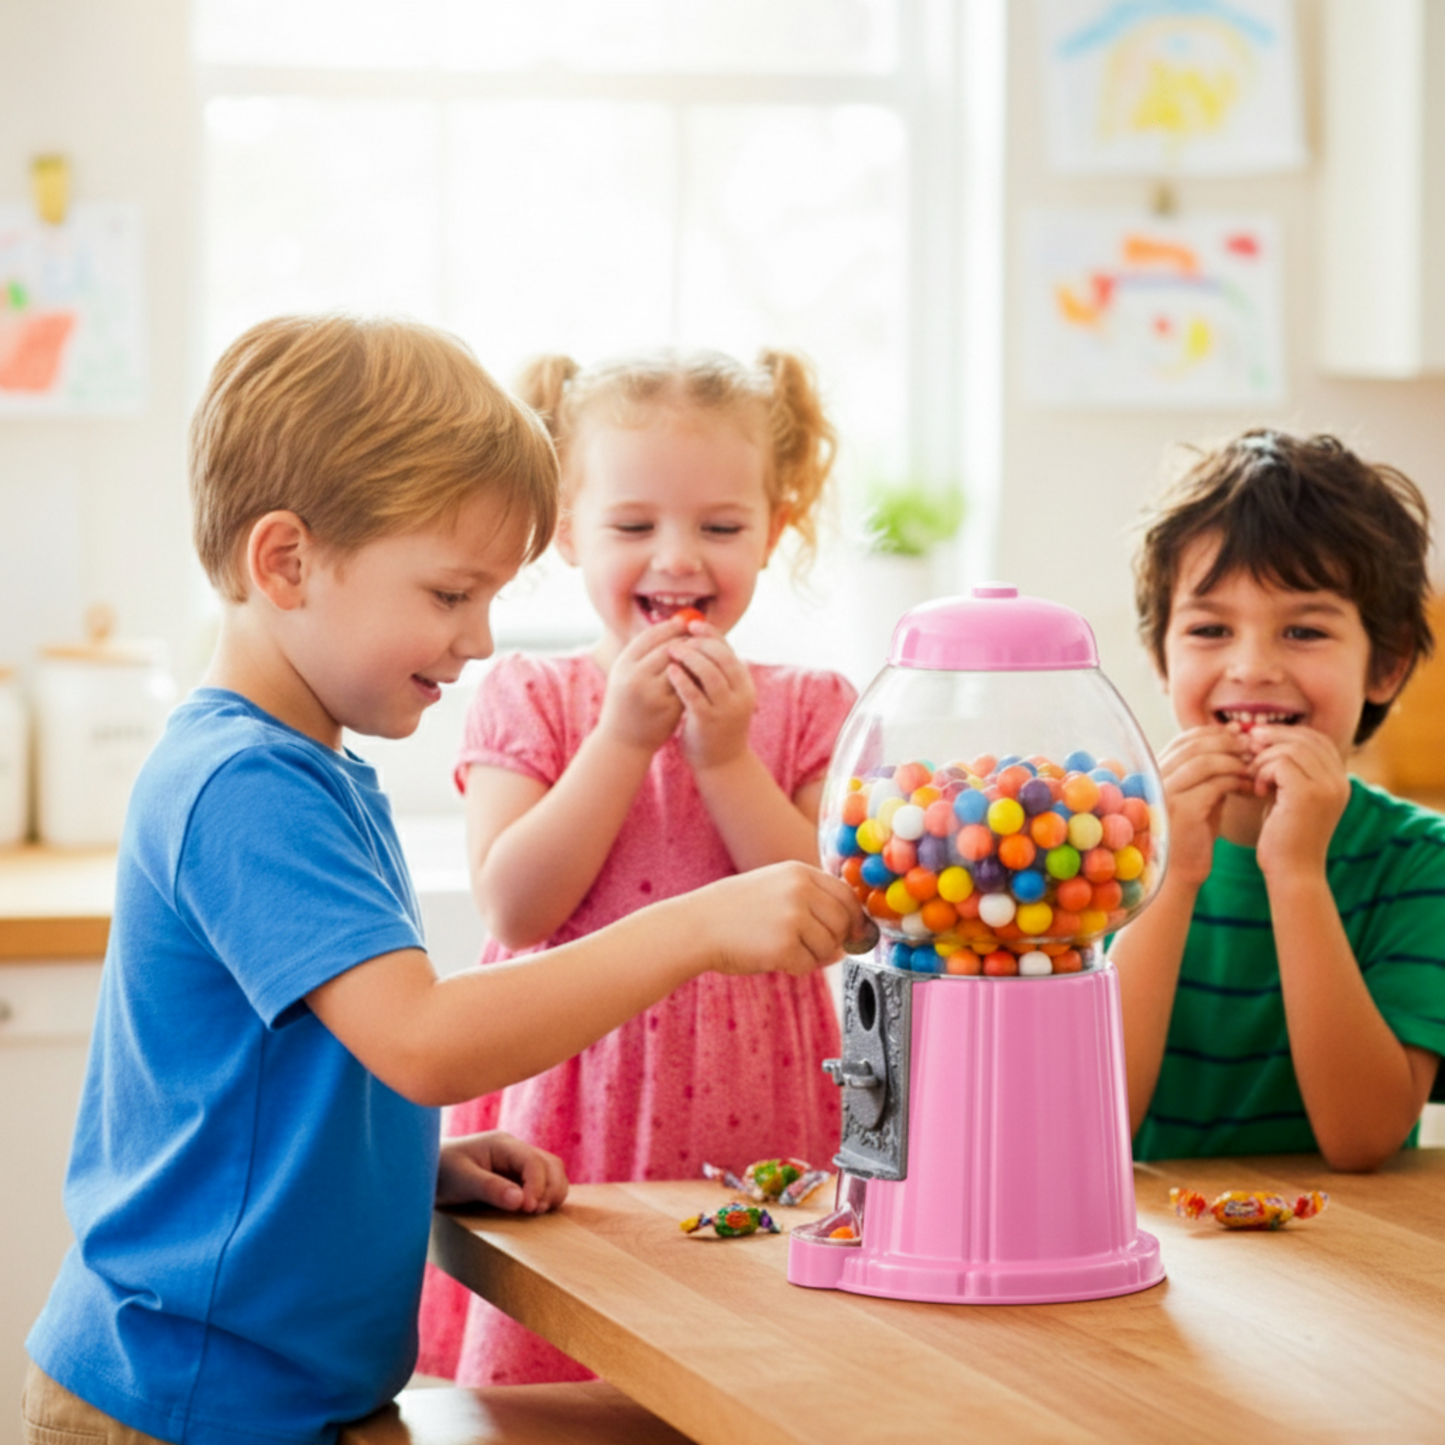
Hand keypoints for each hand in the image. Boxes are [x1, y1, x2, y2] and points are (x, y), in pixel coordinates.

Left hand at [435, 1131, 568, 1212]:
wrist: (422, 1172)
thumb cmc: (439, 1172)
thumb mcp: (461, 1180)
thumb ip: (490, 1188)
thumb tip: (521, 1201)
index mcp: (502, 1144)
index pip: (533, 1161)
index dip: (538, 1186)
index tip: (528, 1210)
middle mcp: (514, 1150)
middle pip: (551, 1164)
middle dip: (550, 1189)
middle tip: (535, 1212)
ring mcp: (515, 1163)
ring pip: (551, 1172)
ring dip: (551, 1192)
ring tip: (536, 1212)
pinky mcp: (514, 1177)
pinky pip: (541, 1183)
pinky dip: (544, 1195)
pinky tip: (533, 1210)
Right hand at [597, 620, 687, 751]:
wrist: (623, 741)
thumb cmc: (626, 703)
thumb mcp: (624, 674)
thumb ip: (643, 653)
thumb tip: (673, 624)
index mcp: (622, 664)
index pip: (651, 635)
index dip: (670, 626)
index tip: (685, 622)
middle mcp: (635, 677)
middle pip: (668, 648)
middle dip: (686, 640)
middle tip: (699, 636)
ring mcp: (652, 694)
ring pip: (681, 666)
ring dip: (694, 658)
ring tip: (701, 654)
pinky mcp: (668, 708)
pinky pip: (687, 685)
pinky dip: (695, 677)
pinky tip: (700, 674)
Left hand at [666, 623, 756, 769]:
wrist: (722, 763)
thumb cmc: (717, 725)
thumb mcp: (724, 696)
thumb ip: (717, 673)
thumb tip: (699, 640)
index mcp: (745, 684)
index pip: (729, 650)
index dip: (710, 634)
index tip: (691, 624)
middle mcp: (741, 694)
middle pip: (722, 657)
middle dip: (699, 643)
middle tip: (679, 637)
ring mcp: (726, 708)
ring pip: (710, 673)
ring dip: (689, 657)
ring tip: (671, 651)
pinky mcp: (709, 721)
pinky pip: (694, 694)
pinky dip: (682, 679)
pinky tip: (670, 671)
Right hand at [681, 861, 866, 977]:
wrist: (697, 925)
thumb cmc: (734, 911)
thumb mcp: (775, 887)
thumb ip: (811, 902)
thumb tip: (850, 939)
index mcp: (799, 872)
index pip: (847, 895)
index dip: (854, 918)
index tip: (853, 933)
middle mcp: (800, 890)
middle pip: (845, 922)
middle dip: (836, 940)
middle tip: (813, 947)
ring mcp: (793, 917)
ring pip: (831, 947)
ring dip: (814, 956)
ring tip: (784, 949)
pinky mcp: (784, 945)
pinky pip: (809, 965)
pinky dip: (796, 968)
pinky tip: (773, 958)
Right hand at [1156, 723, 1253, 884]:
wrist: (1180, 873)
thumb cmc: (1192, 834)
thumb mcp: (1199, 795)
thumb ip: (1210, 771)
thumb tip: (1235, 739)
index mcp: (1155, 772)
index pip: (1184, 739)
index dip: (1214, 733)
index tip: (1241, 737)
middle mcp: (1154, 778)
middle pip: (1194, 745)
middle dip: (1228, 743)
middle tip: (1253, 748)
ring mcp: (1165, 793)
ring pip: (1205, 761)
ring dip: (1236, 761)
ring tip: (1255, 767)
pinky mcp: (1182, 809)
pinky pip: (1215, 784)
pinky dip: (1237, 781)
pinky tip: (1250, 786)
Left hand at [1247, 723, 1350, 880]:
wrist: (1291, 873)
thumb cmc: (1283, 836)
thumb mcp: (1288, 797)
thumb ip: (1286, 770)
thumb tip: (1260, 736)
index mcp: (1339, 780)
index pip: (1317, 738)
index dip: (1287, 733)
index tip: (1259, 740)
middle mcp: (1340, 781)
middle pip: (1305, 738)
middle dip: (1272, 739)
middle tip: (1249, 749)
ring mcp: (1327, 787)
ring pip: (1290, 748)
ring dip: (1264, 759)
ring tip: (1254, 779)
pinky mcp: (1308, 794)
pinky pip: (1281, 763)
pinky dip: (1263, 771)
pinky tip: (1258, 790)